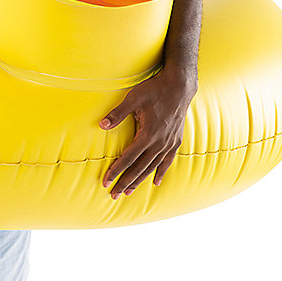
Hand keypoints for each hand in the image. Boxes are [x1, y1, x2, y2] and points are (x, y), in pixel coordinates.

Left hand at [99, 65, 196, 198]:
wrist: (180, 86)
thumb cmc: (154, 90)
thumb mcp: (133, 98)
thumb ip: (117, 113)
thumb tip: (102, 125)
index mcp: (147, 135)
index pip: (127, 158)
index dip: (115, 171)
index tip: (105, 182)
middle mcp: (159, 143)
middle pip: (139, 168)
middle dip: (125, 182)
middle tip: (114, 195)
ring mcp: (168, 144)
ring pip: (152, 167)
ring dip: (139, 180)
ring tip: (128, 192)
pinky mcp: (175, 141)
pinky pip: (167, 161)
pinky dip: (160, 172)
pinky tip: (156, 182)